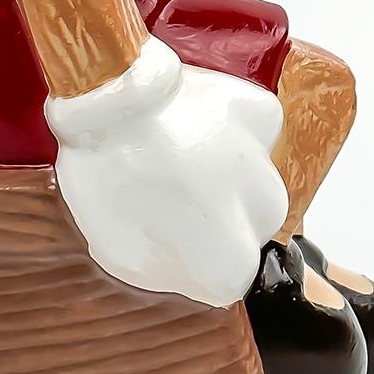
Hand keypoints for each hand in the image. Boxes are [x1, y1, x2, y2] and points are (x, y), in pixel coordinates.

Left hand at [46, 36, 287, 306]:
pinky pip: (258, 133)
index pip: (232, 277)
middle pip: (255, 226)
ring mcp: (265, 157)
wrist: (108, 96)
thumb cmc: (109, 176)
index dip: (199, 261)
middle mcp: (261, 209)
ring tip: (186, 157)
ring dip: (233, 176)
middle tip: (179, 193)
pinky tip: (197, 125)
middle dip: (226, 216)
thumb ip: (167, 271)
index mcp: (229, 256)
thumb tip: (191, 268)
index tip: (174, 240)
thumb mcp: (121, 252)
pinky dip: (235, 132)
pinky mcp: (260, 110)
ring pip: (262, 181)